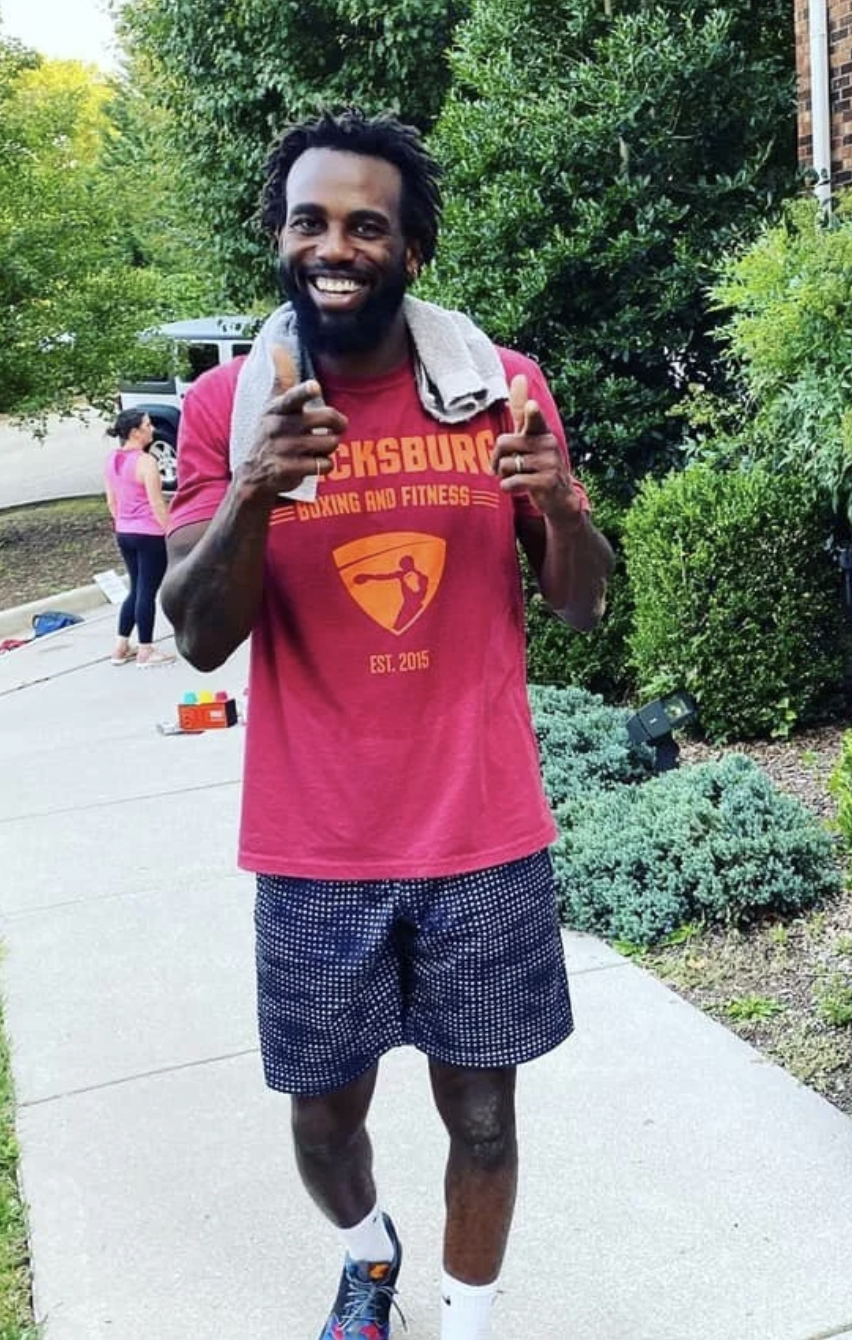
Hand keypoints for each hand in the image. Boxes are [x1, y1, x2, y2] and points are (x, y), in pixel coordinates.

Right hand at [240, 344, 346, 499]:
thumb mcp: (272, 404)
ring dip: (330, 446)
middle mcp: (279, 427)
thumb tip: (276, 345)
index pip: (292, 396)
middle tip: (337, 427)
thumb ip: (281, 377)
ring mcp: (284, 450)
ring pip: (330, 442)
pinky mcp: (289, 470)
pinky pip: (325, 464)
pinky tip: (312, 464)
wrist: (253, 474)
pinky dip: (324, 465)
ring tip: (318, 447)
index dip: (305, 391)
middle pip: (327, 418)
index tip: (314, 386)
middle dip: (339, 423)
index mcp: (277, 409)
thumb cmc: (270, 433)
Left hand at [492, 374, 582, 521]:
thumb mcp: (530, 435)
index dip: (531, 414)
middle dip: (496, 458)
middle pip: (503, 443)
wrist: (560, 497)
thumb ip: (521, 409)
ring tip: (517, 477)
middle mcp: (547, 444)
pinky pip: (512, 482)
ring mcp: (548, 464)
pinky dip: (508, 487)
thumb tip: (518, 376)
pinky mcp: (546, 483)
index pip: (534, 419)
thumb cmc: (539, 462)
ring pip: (506, 465)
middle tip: (505, 466)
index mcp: (541, 431)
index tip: (531, 407)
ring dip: (503, 475)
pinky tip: (519, 488)